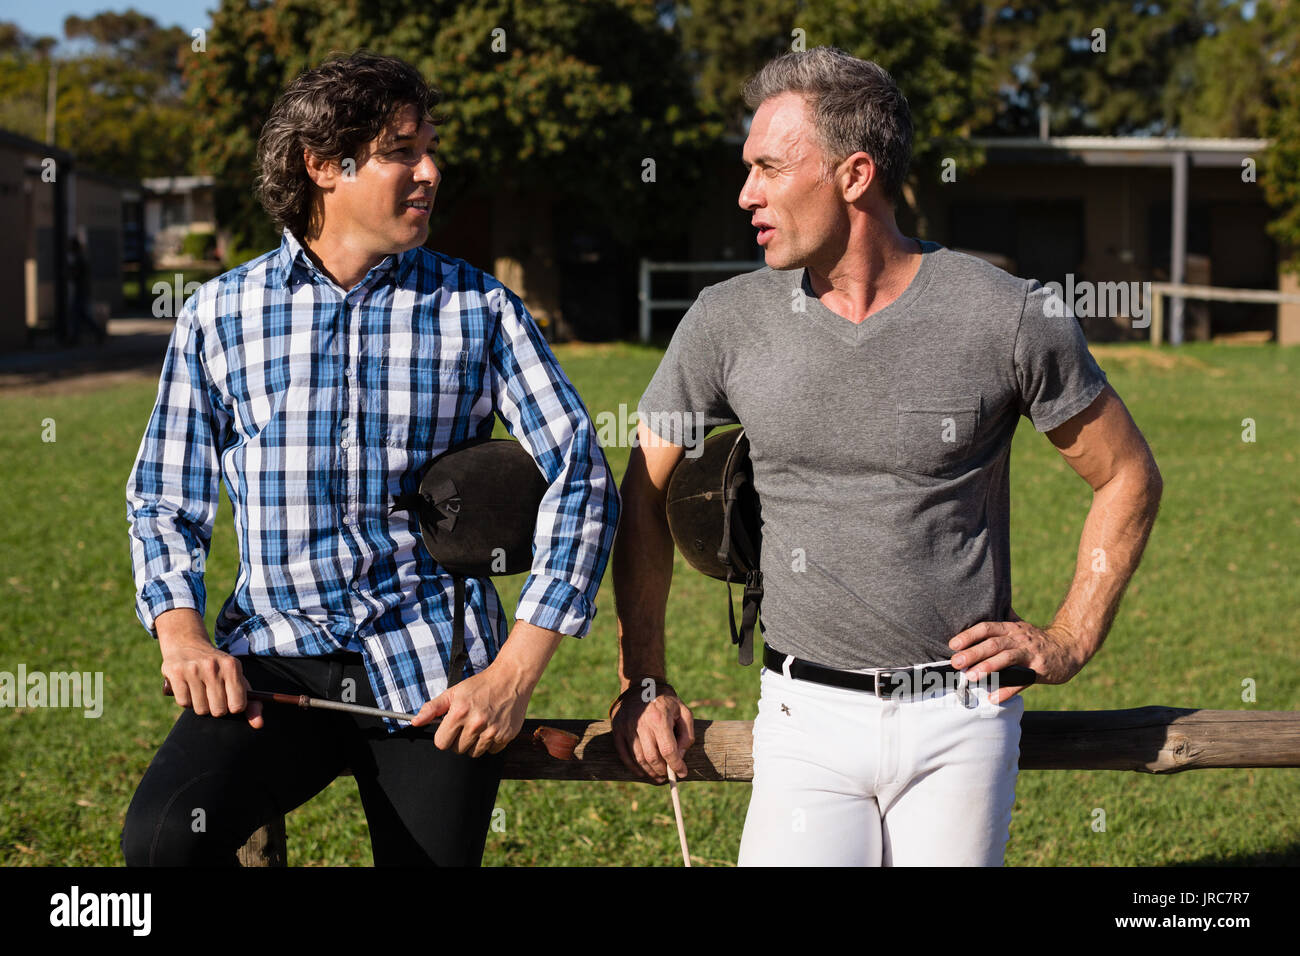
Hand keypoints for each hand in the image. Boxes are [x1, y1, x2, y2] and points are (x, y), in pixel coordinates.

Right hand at [159, 624, 262, 727]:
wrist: (188, 644)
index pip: (238, 705)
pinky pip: (184, 703)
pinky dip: (186, 701)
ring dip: (200, 705)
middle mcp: (213, 666)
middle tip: (212, 695)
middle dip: (216, 709)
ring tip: (200, 690)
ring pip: (200, 709)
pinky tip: (188, 688)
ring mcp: (193, 668)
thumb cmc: (218, 668)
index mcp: (232, 666)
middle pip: (218, 710)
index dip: (233, 708)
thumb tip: (259, 725)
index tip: (230, 700)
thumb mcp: (236, 679)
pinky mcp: (176, 672)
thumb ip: (251, 703)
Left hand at [410, 663, 531, 756]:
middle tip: (468, 724)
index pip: (441, 743)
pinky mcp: (506, 735)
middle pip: (457, 750)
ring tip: (481, 725)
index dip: (444, 736)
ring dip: (475, 743)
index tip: (451, 728)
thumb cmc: (481, 685)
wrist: (511, 678)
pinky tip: (493, 726)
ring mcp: (492, 731)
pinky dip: (491, 742)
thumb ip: (432, 708)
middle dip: (460, 739)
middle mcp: (476, 724)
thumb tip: (414, 722)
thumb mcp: (454, 692)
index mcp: (459, 713)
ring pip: (474, 753)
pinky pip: (492, 751)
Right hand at [611, 680, 694, 783]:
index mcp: (659, 718)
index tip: (682, 773)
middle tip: (669, 776)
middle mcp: (641, 724)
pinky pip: (624, 755)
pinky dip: (634, 767)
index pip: (668, 750)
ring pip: (638, 759)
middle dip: (662, 771)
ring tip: (658, 777)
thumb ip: (686, 735)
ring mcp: (627, 727)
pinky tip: (643, 772)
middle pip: (652, 757)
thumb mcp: (684, 712)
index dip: (676, 765)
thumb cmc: (666, 701)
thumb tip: (680, 756)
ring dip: (649, 772)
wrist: (642, 685)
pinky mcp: (617, 729)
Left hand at [948, 611, 1088, 703]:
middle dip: (973, 653)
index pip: (987, 628)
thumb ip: (1000, 623)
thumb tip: (976, 617)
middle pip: (993, 644)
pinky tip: (993, 698)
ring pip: (1007, 659)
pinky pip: (1022, 681)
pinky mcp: (1040, 670)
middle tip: (955, 662)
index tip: (953, 644)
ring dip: (988, 668)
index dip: (969, 635)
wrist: (1069, 647)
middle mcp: (1019, 639)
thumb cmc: (1037, 639)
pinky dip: (1007, 690)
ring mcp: (1030, 654)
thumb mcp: (1020, 626)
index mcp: (1011, 628)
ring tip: (971, 677)